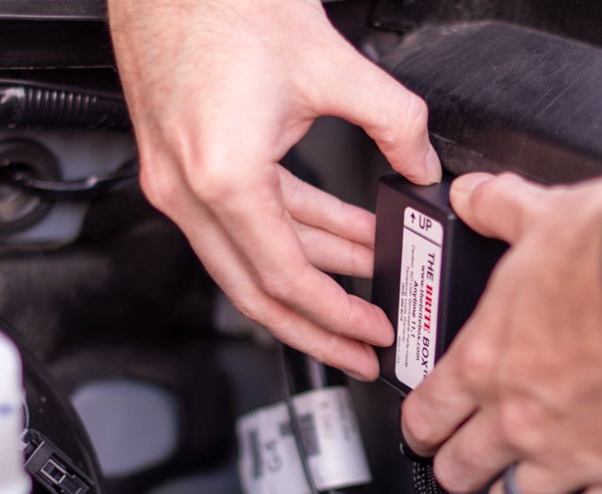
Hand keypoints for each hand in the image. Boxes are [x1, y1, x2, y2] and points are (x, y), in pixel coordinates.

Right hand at [108, 0, 440, 379]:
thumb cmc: (223, 1)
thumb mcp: (334, 66)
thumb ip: (397, 124)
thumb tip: (422, 164)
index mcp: (223, 177)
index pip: (285, 278)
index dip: (336, 315)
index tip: (371, 333)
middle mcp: (189, 190)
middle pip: (257, 293)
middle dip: (316, 328)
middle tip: (360, 351)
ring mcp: (179, 181)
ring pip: (250, 259)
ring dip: (311, 277)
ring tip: (362, 289)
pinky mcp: (184, 164)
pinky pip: (245, 221)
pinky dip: (292, 233)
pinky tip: (337, 235)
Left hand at [401, 173, 601, 493]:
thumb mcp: (546, 215)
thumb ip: (500, 209)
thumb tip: (471, 195)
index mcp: (488, 359)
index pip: (427, 412)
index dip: (419, 426)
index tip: (424, 431)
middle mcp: (518, 417)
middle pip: (462, 467)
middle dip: (457, 466)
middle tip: (462, 463)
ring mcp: (571, 455)